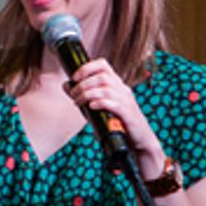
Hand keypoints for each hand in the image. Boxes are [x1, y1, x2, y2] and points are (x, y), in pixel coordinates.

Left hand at [65, 58, 166, 179]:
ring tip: (78, 102)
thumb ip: (83, 96)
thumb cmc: (117, 124)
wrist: (139, 141)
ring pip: (106, 89)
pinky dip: (101, 103)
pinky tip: (91, 107)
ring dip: (88, 94)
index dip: (87, 68)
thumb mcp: (99, 107)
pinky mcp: (128, 115)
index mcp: (117, 85)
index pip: (103, 65)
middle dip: (83, 85)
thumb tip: (66, 85)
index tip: (74, 77)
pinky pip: (114, 104)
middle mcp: (123, 90)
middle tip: (73, 95)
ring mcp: (127, 102)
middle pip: (102, 77)